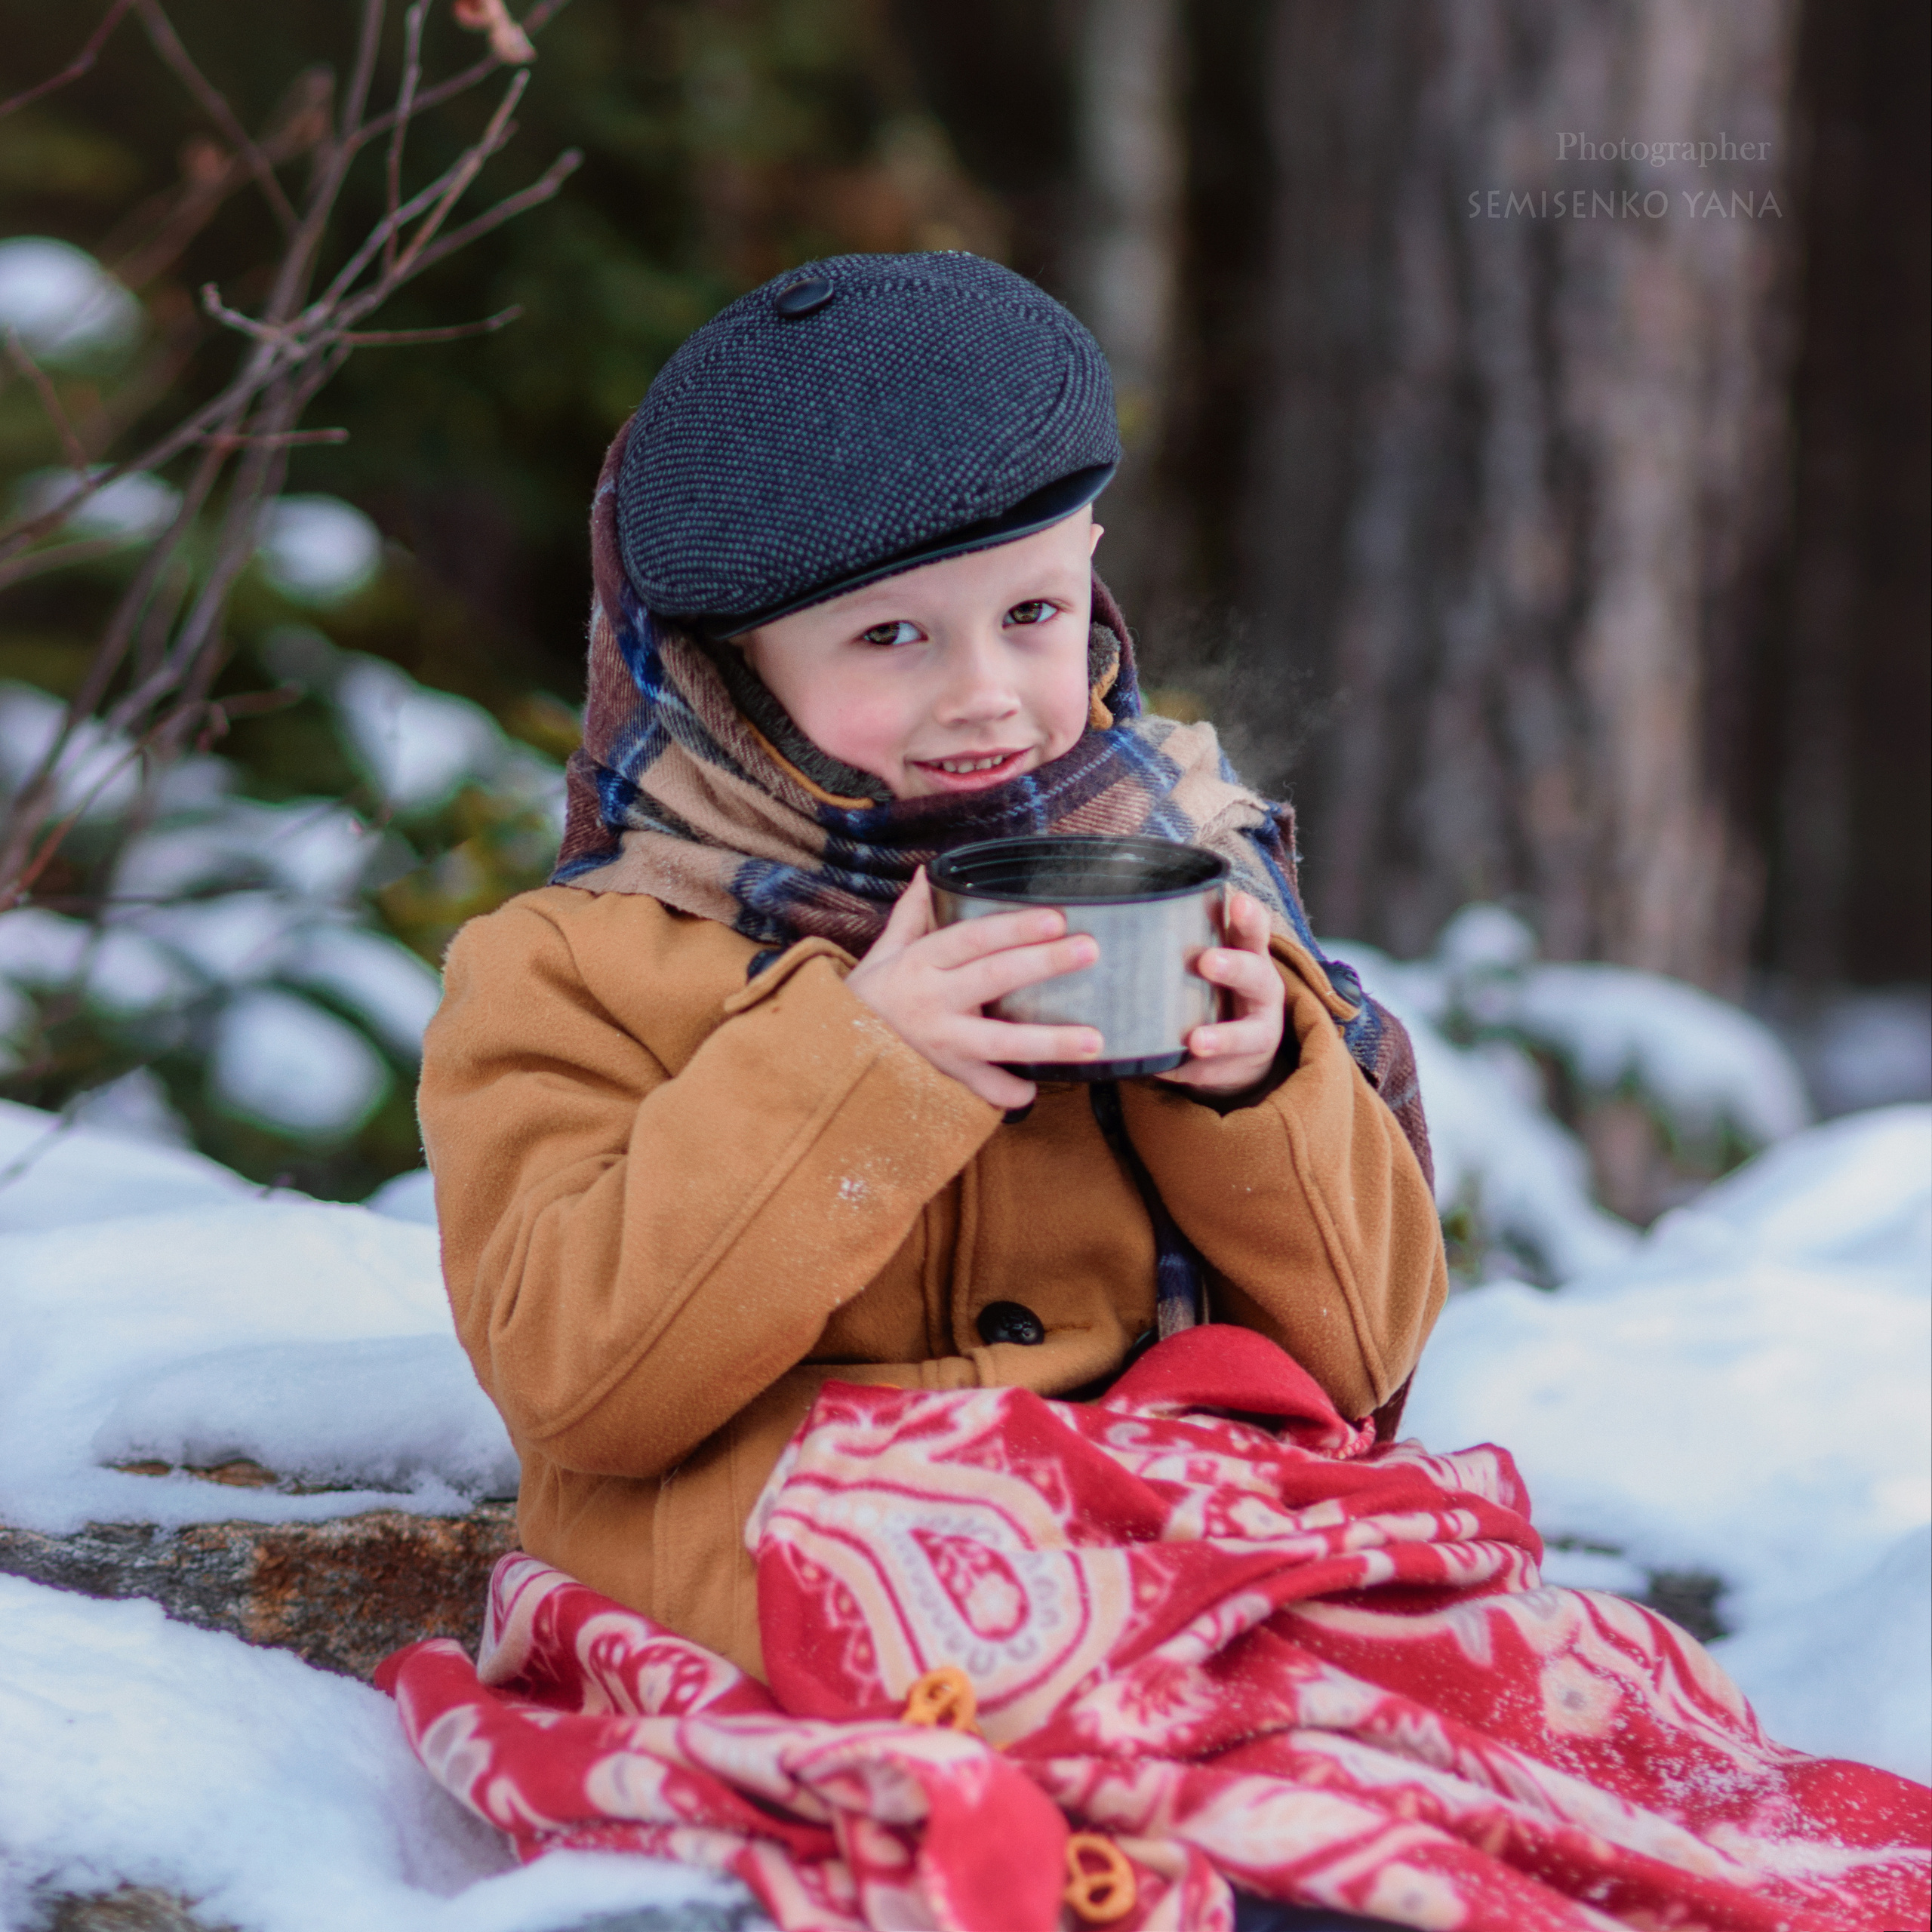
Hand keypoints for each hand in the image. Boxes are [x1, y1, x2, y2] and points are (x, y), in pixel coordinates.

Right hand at [846, 869, 1103, 1109]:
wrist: (826, 1055)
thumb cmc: (865, 1001)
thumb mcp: (882, 954)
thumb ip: (911, 915)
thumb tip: (930, 872)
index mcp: (919, 964)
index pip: (972, 938)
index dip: (1013, 927)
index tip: (1055, 916)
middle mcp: (932, 1001)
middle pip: (994, 978)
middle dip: (1045, 963)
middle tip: (1090, 949)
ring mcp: (940, 1044)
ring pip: (1000, 1041)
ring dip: (1050, 1041)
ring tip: (1096, 1038)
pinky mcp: (944, 1079)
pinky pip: (984, 1091)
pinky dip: (1011, 1092)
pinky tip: (1036, 1086)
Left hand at [1156, 889, 1287, 1097]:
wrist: (1241, 1051)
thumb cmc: (1218, 987)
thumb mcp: (1218, 956)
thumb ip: (1194, 932)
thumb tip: (1136, 900)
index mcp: (1251, 958)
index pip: (1254, 932)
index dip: (1250, 918)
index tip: (1238, 902)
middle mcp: (1261, 994)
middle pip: (1257, 977)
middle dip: (1233, 967)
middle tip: (1206, 961)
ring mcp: (1254, 1035)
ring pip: (1246, 1035)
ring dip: (1222, 1037)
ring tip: (1197, 1041)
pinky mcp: (1233, 1069)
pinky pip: (1211, 1072)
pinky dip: (1188, 1071)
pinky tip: (1163, 1068)